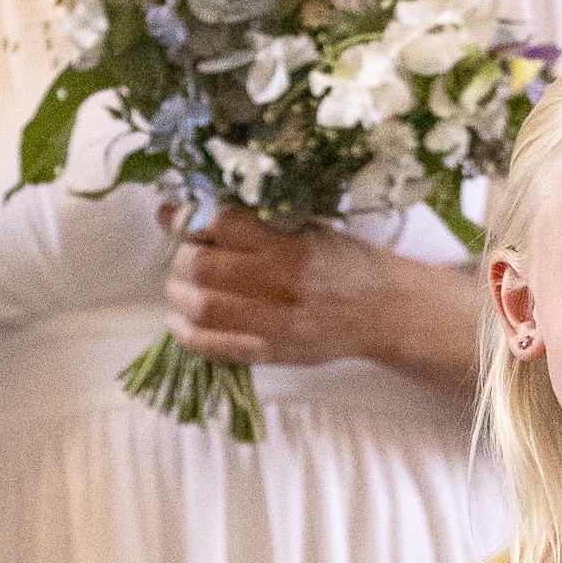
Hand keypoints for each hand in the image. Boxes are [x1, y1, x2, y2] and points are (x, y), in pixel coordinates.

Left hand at [164, 212, 482, 389]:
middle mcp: (281, 281)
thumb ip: (258, 222)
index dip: (188, 217)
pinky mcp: (272, 353)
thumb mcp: (308, 227)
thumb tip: (198, 209)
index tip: (176, 215)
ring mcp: (275, 322)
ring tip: (180, 284)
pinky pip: (214, 347)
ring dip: (178, 292)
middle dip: (181, 256)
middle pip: (202, 265)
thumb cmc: (345, 262)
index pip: (222, 223)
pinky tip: (181, 320)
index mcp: (291, 243)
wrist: (386, 310)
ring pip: (202, 306)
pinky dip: (187, 334)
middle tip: (183, 252)